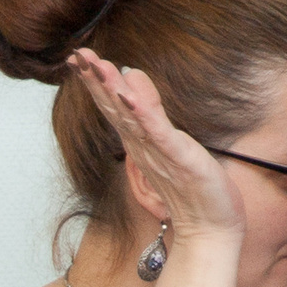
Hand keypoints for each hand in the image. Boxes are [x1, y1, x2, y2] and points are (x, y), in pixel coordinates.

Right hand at [64, 49, 241, 239]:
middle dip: (95, 80)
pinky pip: (158, 133)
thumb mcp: (171, 144)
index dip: (95, 82)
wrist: (209, 231)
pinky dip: (143, 114)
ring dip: (112, 91)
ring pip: (130, 117)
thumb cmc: (194, 192)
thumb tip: (132, 82)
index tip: (77, 57)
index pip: (113, 107)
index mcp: (140, 142)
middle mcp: (143, 147)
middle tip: (77, 55)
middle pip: (114, 109)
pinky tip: (129, 95)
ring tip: (96, 66)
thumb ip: (151, 115)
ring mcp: (159, 153)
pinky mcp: (179, 158)